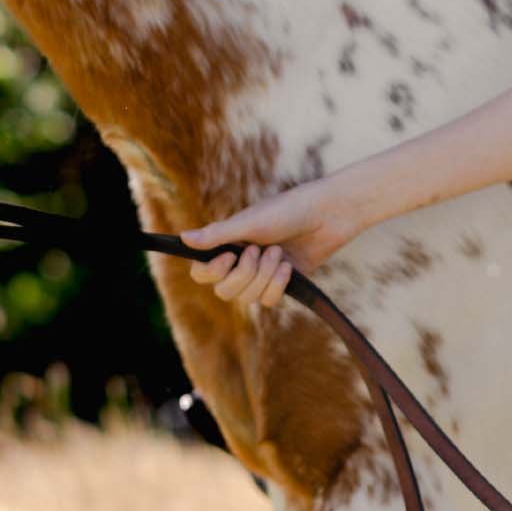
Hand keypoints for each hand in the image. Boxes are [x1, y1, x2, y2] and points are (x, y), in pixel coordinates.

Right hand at [178, 172, 370, 310]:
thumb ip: (217, 235)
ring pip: (247, 298)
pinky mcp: (281, 284)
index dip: (210, 272)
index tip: (228, 257)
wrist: (328, 215)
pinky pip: (268, 300)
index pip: (202, 272)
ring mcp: (261, 275)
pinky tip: (288, 268)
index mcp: (228, 244)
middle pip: (224, 291)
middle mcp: (241, 262)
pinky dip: (277, 286)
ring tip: (279, 252)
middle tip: (259, 251)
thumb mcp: (249, 222)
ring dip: (264, 277)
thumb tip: (183, 238)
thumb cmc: (288, 210)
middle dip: (243, 275)